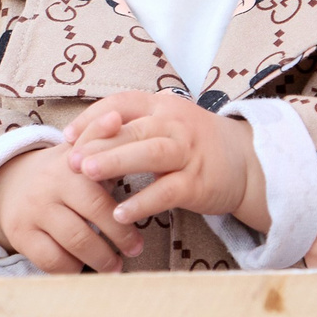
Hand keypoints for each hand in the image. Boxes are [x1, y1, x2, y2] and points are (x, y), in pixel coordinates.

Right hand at [0, 144, 143, 273]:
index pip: (99, 192)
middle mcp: (48, 188)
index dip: (121, 215)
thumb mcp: (79, 151)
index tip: (138, 225)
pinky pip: (51, 260)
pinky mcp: (19, 235)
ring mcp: (32, 213)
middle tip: (135, 250)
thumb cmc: (63, 172)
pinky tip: (84, 268)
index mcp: (68, 167)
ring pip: (74, 242)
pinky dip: (72, 268)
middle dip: (118, 238)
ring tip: (116, 266)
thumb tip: (117, 116)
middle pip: (91, 219)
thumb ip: (101, 136)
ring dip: (100, 259)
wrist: (11, 185)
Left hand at [62, 90, 268, 232]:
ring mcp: (188, 152)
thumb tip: (84, 139)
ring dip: (117, 162)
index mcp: (163, 106)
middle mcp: (176, 124)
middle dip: (98, 142)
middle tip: (71, 160)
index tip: (68, 137)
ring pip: (150, 153)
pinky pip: (167, 191)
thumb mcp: (166, 125)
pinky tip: (121, 214)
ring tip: (88, 175)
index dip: (92, 117)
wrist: (248, 163)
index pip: (122, 103)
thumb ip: (132, 127)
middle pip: (133, 128)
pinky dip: (143, 202)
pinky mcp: (198, 182)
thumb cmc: (196, 144)